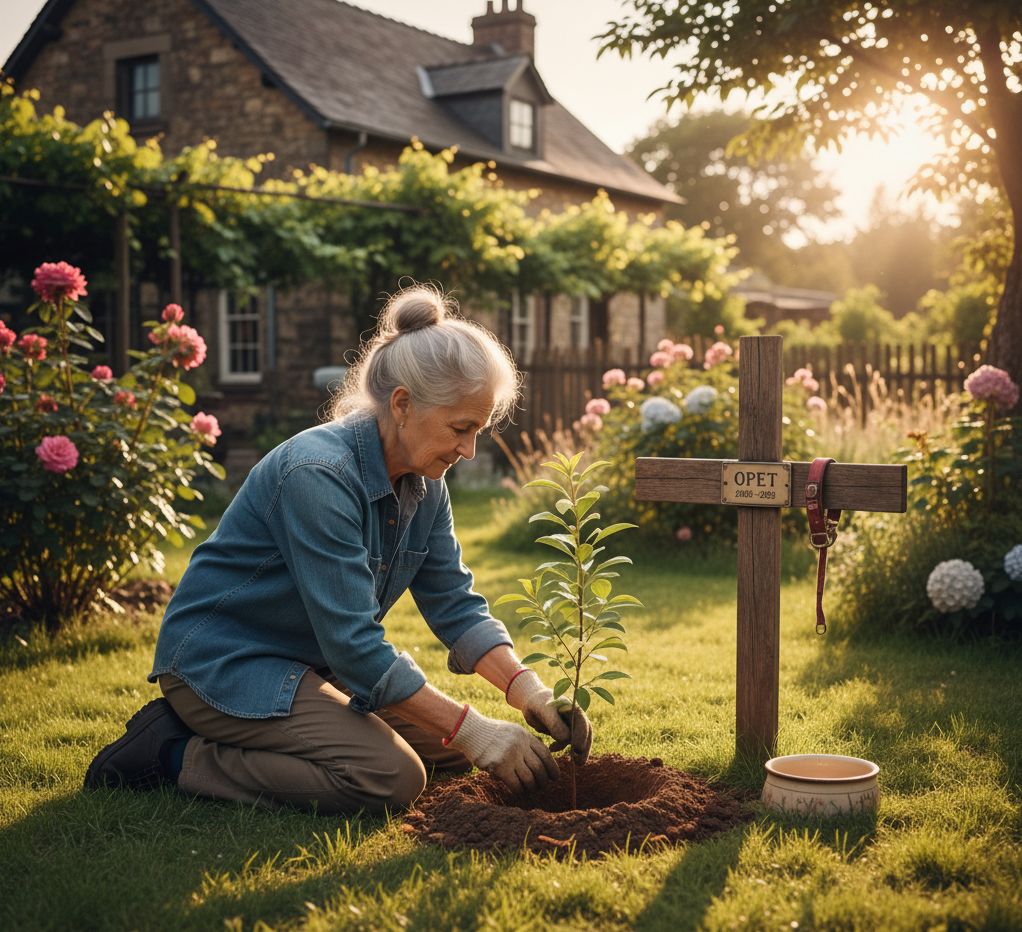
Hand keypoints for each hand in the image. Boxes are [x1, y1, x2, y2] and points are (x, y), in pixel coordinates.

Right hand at [445, 706, 559, 793]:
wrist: (470, 731)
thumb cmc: (491, 732)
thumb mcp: (512, 731)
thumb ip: (526, 742)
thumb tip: (540, 760)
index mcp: (525, 736)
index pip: (545, 754)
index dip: (553, 768)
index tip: (555, 777)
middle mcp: (520, 745)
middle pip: (539, 768)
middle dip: (543, 781)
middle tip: (542, 786)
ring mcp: (510, 756)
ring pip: (529, 778)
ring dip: (531, 787)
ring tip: (530, 789)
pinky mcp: (499, 767)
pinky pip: (515, 784)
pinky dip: (519, 790)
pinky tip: (518, 791)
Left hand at [506, 669, 592, 765]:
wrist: (531, 702)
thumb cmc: (537, 704)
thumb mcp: (544, 711)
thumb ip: (554, 723)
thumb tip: (566, 739)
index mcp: (573, 707)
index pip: (582, 722)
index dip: (582, 736)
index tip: (577, 748)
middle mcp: (575, 715)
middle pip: (585, 732)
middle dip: (584, 747)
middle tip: (580, 762)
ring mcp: (571, 723)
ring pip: (579, 738)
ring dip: (578, 751)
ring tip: (577, 763)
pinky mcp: (565, 731)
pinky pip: (568, 741)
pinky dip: (562, 746)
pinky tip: (552, 749)